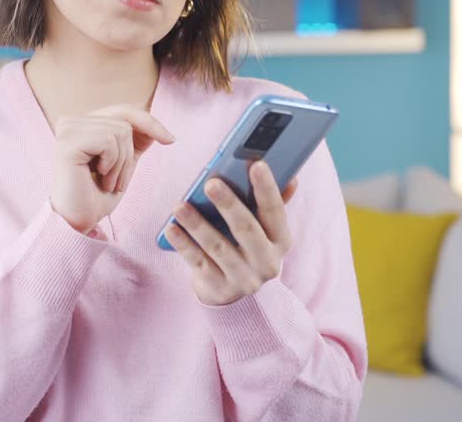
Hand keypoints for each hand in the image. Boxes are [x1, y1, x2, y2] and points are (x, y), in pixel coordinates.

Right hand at [51, 104, 175, 234]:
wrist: (80, 221)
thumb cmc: (98, 194)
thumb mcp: (123, 162)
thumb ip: (135, 140)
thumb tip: (157, 127)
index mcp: (84, 122)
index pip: (124, 111)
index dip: (150, 122)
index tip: (171, 140)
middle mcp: (72, 121)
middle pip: (125, 122)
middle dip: (129, 155)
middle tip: (116, 181)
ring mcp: (67, 129)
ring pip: (119, 131)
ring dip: (120, 164)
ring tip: (105, 181)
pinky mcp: (67, 141)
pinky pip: (108, 142)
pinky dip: (111, 165)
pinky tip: (97, 177)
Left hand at [164, 160, 298, 305]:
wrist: (235, 295)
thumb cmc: (247, 248)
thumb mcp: (264, 229)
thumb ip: (271, 204)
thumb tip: (290, 177)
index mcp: (280, 240)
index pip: (275, 211)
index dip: (267, 188)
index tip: (257, 164)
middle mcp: (266, 261)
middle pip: (246, 230)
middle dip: (229, 204)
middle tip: (211, 183)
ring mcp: (243, 278)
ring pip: (218, 247)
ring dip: (198, 224)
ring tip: (179, 206)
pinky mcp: (219, 288)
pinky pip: (198, 263)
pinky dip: (184, 245)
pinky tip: (171, 229)